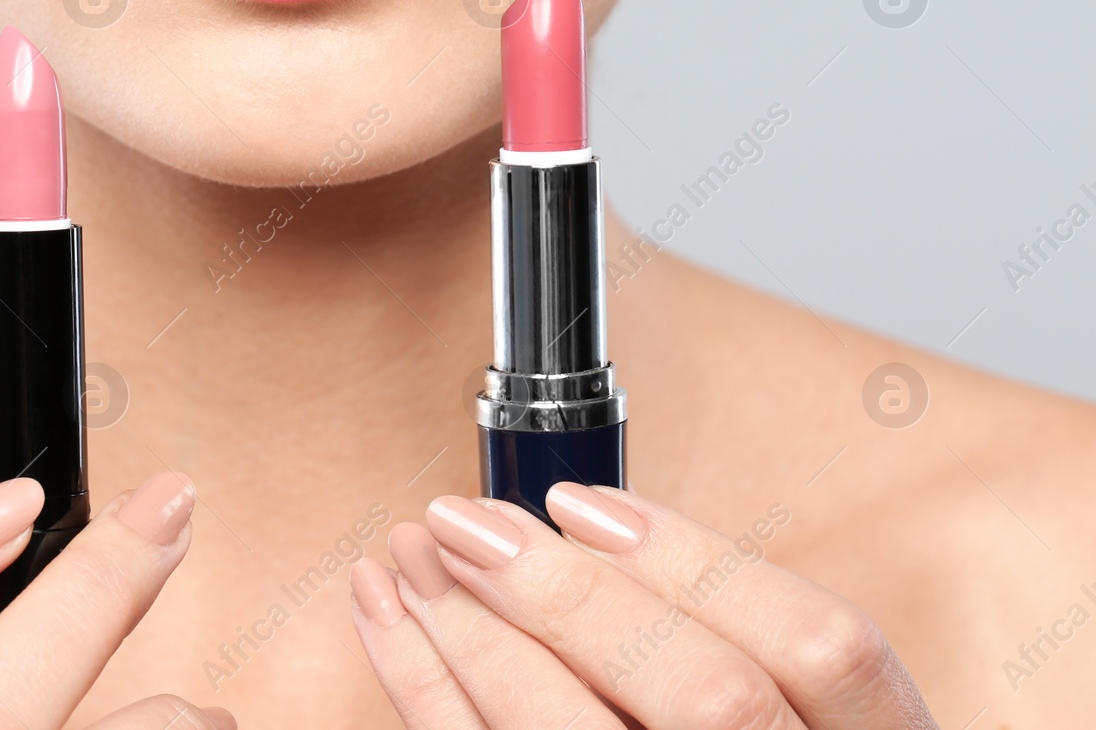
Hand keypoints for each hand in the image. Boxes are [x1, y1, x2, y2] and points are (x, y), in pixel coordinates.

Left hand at [349, 484, 937, 728]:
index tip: (579, 503)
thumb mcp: (783, 711)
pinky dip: (425, 687)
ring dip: (475, 637)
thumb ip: (716, 642)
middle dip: (572, 596)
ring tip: (411, 554)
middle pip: (711, 700)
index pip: (823, 648)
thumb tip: (575, 527)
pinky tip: (389, 617)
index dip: (698, 562)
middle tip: (463, 520)